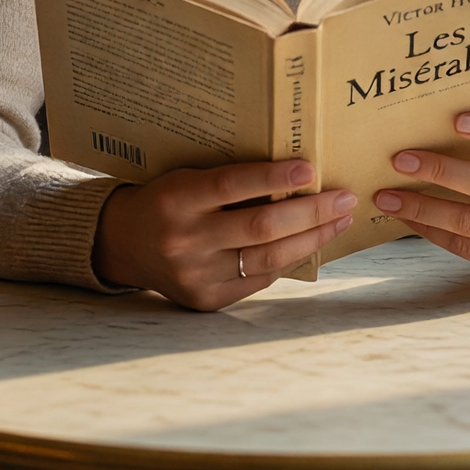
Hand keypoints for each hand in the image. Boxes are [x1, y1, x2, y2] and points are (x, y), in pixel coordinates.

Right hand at [93, 159, 355, 311]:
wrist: (125, 244)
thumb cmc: (168, 200)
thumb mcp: (188, 178)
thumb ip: (232, 180)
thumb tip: (297, 173)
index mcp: (177, 199)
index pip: (233, 185)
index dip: (274, 178)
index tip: (311, 169)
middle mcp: (185, 240)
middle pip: (261, 227)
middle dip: (311, 212)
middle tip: (344, 197)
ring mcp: (196, 275)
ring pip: (268, 259)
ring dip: (311, 238)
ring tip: (338, 221)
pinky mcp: (206, 300)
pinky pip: (259, 280)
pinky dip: (288, 260)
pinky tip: (309, 243)